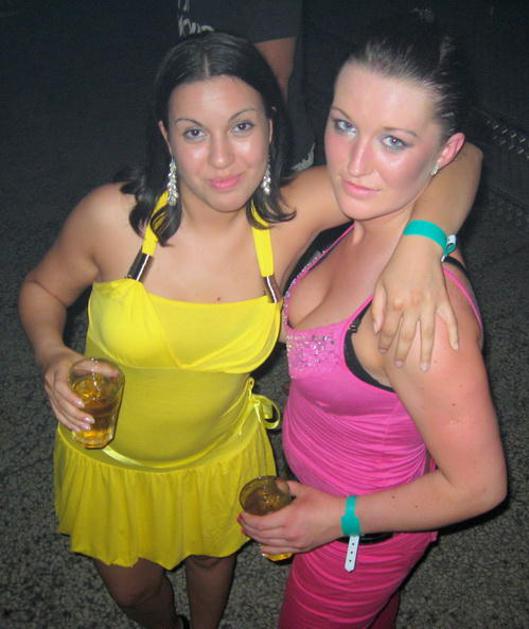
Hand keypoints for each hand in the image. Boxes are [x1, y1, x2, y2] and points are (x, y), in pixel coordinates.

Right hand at [41, 348, 93, 431]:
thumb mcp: (82, 358)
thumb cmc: (67, 358)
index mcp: (57, 373)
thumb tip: (117, 374)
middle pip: (60, 403)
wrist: (49, 357)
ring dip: (71, 421)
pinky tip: (76, 428)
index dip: (70, 397)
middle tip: (90, 421)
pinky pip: (56, 412)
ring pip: (58, 410)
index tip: (82, 404)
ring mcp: (48, 393)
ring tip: (85, 428)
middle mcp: (50, 384)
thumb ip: (99, 367)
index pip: (61, 387)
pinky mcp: (50, 399)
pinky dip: (66, 421)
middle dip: (75, 414)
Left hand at [238, 482, 343, 554]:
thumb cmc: (323, 502)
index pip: (260, 523)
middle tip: (241, 521)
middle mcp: (289, 533)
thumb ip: (286, 486)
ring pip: (268, 544)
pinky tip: (262, 546)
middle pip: (261, 535)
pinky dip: (267, 549)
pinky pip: (279, 551)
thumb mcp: (303, 490)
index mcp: (288, 518)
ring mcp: (295, 543)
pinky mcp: (301, 549)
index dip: (248, 519)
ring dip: (255, 538)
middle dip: (248, 528)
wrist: (342, 518)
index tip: (242, 514)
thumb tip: (275, 482)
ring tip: (248, 531)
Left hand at [371, 236, 458, 369]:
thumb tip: (376, 329)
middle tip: (398, 365)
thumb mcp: (380, 284)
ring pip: (428, 334)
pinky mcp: (444, 300)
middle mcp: (412, 307)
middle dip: (401, 353)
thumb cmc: (396, 265)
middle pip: (406, 337)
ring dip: (425, 352)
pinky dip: (455, 334)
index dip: (384, 342)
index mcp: (395, 303)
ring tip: (424, 368)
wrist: (420, 247)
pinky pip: (451, 321)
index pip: (387, 330)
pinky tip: (456, 348)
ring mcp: (430, 305)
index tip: (382, 351)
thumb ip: (377, 308)